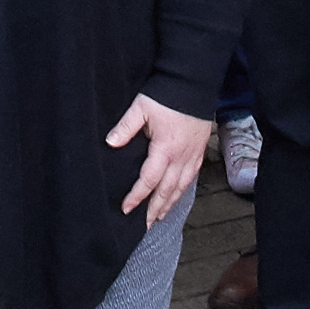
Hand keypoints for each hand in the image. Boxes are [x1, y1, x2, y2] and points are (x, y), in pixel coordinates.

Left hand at [109, 96, 213, 221]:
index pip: (148, 180)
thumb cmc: (167, 95)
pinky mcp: (199, 152)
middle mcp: (181, 158)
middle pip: (167, 191)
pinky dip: (181, 192)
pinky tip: (175, 196)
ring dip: (168, 204)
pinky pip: (190, 179)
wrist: (194, 84)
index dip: (136, 197)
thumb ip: (125, 127)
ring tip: (158, 218)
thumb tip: (110, 143)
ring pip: (180, 188)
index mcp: (165, 149)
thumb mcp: (141, 108)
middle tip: (143, 225)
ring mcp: (192, 156)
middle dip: (154, 210)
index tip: (125, 209)